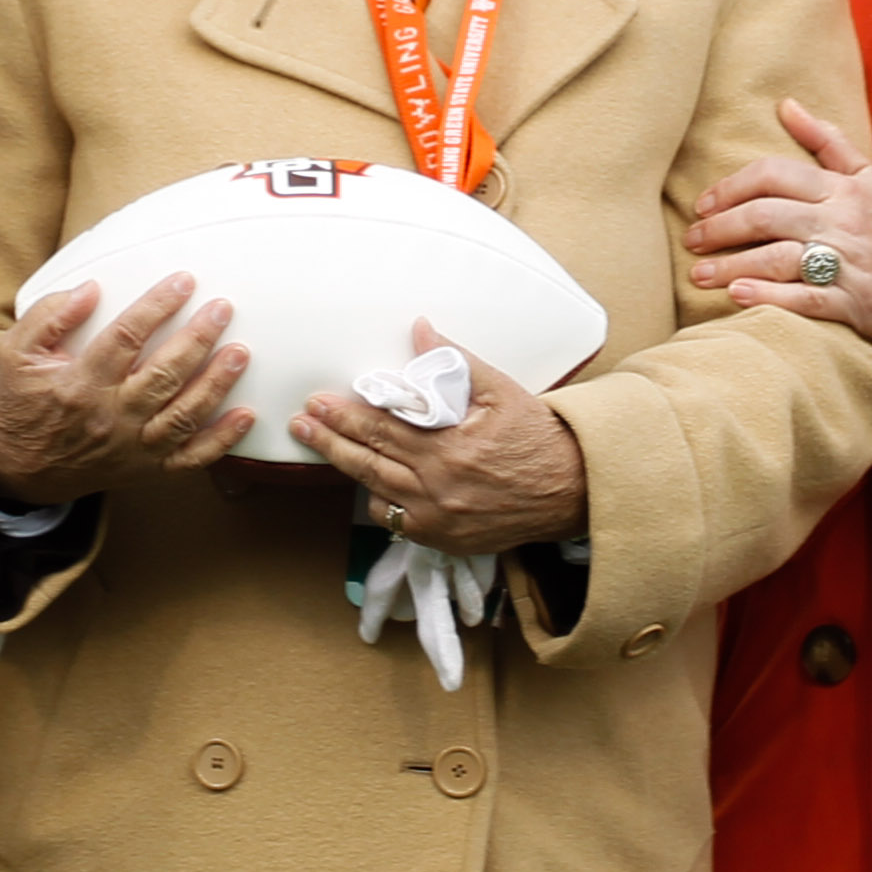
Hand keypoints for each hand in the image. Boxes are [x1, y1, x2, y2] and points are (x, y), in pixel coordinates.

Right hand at [0, 274, 252, 503]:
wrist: (26, 469)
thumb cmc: (26, 403)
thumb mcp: (16, 353)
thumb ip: (49, 317)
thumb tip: (89, 289)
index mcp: (81, 384)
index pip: (125, 339)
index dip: (156, 307)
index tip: (183, 282)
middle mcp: (112, 416)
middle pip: (163, 375)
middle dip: (197, 340)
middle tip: (222, 309)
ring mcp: (134, 446)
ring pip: (183, 415)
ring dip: (216, 384)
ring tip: (241, 353)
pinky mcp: (148, 468)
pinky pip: (192, 458)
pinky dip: (222, 440)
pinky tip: (246, 415)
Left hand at [292, 323, 587, 554]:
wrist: (572, 490)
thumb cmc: (537, 436)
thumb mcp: (501, 390)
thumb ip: (455, 363)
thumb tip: (421, 331)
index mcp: (449, 449)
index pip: (382, 429)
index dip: (345, 415)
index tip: (317, 402)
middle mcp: (437, 489)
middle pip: (367, 463)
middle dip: (329, 441)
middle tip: (300, 424)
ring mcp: (437, 520)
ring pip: (375, 496)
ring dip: (348, 471)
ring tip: (323, 448)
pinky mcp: (443, 540)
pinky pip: (396, 522)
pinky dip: (380, 501)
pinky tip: (370, 483)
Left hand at [689, 99, 871, 353]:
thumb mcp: (869, 177)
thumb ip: (827, 141)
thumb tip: (786, 105)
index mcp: (842, 189)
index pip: (774, 175)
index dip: (731, 187)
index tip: (704, 204)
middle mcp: (840, 222)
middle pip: (765, 216)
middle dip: (719, 229)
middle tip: (691, 240)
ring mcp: (846, 263)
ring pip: (776, 258)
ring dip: (731, 266)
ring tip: (698, 275)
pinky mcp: (851, 303)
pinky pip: (803, 299)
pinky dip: (767, 297)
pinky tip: (736, 297)